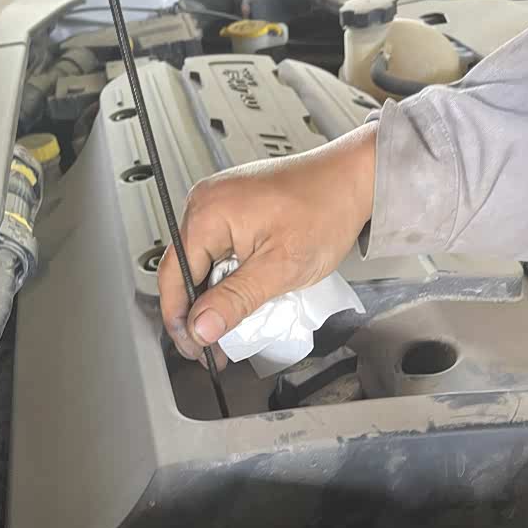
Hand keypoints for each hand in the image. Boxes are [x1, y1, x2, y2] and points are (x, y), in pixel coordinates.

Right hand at [158, 124, 376, 366]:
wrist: (353, 180)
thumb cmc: (325, 209)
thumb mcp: (279, 268)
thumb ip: (235, 300)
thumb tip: (201, 328)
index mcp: (207, 213)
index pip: (175, 277)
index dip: (181, 319)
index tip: (197, 348)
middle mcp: (205, 204)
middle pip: (185, 272)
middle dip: (198, 313)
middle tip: (214, 346)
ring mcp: (219, 205)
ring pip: (203, 265)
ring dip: (215, 298)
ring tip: (233, 326)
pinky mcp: (234, 211)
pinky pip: (219, 252)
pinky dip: (229, 279)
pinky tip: (243, 298)